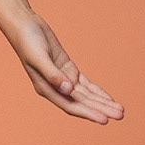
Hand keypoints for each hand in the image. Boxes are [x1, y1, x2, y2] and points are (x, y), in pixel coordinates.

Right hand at [4, 11, 124, 123]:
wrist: (24, 25)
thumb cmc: (27, 41)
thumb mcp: (38, 57)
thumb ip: (52, 74)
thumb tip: (68, 89)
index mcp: (46, 88)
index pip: (70, 105)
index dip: (88, 113)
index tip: (104, 120)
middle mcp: (55, 87)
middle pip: (82, 103)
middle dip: (101, 109)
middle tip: (120, 115)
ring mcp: (63, 79)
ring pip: (86, 95)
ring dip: (102, 103)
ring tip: (120, 111)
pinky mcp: (68, 69)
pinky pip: (85, 84)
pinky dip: (97, 92)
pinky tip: (108, 99)